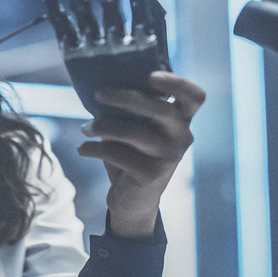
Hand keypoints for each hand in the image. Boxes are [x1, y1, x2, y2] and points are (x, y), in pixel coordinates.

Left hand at [78, 71, 203, 238]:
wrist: (133, 200)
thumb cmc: (132, 154)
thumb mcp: (135, 129)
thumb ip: (130, 111)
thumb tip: (99, 85)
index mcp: (181, 120)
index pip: (195, 98)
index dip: (178, 83)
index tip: (151, 76)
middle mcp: (182, 137)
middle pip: (161, 109)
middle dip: (126, 98)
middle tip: (98, 93)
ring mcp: (169, 157)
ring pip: (134, 133)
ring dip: (102, 127)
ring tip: (84, 128)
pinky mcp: (151, 175)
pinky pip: (117, 154)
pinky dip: (94, 149)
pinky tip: (83, 149)